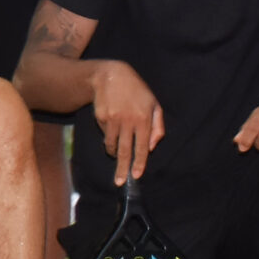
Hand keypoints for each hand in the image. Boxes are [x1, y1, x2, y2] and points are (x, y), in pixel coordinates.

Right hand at [91, 64, 164, 184]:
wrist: (112, 76)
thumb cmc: (137, 92)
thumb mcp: (154, 105)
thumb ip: (158, 127)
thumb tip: (151, 147)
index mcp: (144, 119)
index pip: (143, 146)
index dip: (139, 162)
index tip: (136, 175)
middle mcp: (128, 121)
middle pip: (126, 150)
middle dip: (123, 168)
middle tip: (120, 182)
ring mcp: (113, 119)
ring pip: (113, 144)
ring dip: (115, 153)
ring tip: (116, 154)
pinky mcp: (101, 117)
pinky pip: (105, 134)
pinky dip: (109, 138)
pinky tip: (112, 129)